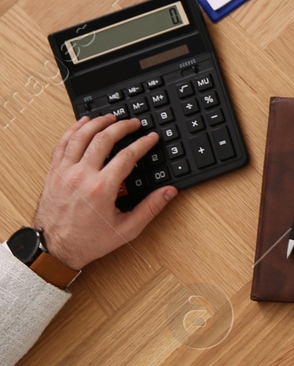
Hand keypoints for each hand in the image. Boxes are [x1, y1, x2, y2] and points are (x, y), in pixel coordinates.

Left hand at [32, 116, 175, 270]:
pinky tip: (82, 123)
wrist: (54, 248)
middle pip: (103, 139)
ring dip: (97, 123)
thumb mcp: (127, 229)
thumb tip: (169, 192)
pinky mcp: (54, 173)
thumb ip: (151, 208)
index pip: (127, 156)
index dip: (143, 143)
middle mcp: (81, 176)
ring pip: (80, 136)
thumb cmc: (88, 240)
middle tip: (134, 122)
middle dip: (122, 126)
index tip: (151, 137)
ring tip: (110, 117)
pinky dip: (73, 130)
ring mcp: (65, 172)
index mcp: (102, 188)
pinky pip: (62, 144)